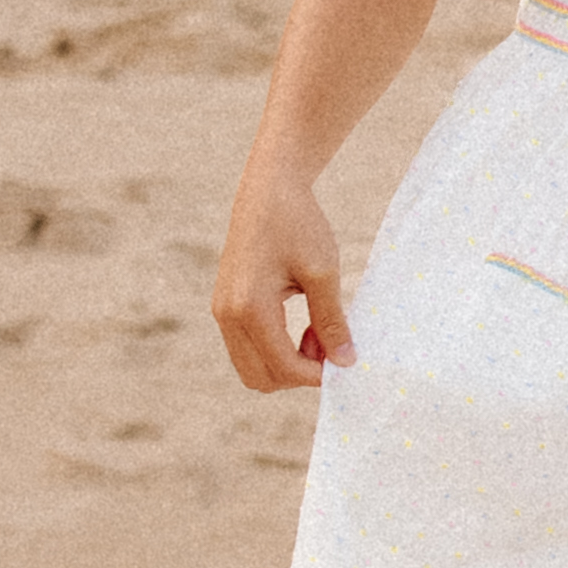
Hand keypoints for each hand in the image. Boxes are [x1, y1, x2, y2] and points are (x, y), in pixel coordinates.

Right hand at [214, 177, 349, 391]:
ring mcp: (222, 311)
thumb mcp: (323, 272)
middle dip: (297, 373)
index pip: (282, 366)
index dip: (315, 375)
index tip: (345, 363)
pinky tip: (303, 324)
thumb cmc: (298, 224)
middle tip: (330, 345)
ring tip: (319, 331)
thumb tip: (345, 361)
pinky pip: (247, 347)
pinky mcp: (225, 306)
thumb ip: (332, 321)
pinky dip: (275, 348)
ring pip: (251, 366)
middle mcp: (227, 315)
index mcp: (249, 307)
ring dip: (286, 362)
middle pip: (259, 378)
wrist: (269, 190)